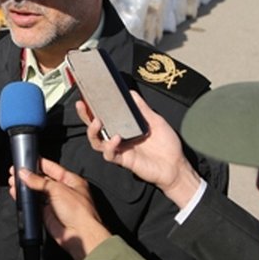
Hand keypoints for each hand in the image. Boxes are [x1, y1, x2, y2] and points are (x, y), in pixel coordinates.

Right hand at [11, 158, 110, 259]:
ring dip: (25, 187)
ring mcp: (54, 203)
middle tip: (15, 171)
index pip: (53, 168)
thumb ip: (39, 181)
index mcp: (71, 181)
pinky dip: (25, 199)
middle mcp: (63, 190)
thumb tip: (24, 174)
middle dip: (29, 175)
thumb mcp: (58, 189)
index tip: (26, 160)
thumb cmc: (78, 210)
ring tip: (12, 181)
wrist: (79, 234)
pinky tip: (16, 193)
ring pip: (37, 192)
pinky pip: (34, 204)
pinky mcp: (47, 214)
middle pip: (43, 179)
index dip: (39, 163)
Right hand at [77, 91, 201, 207]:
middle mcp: (118, 137)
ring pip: (97, 142)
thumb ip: (143, 109)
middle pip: (95, 128)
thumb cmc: (167, 144)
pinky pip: (109, 154)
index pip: (105, 116)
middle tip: (82, 105)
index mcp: (124, 127)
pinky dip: (110, 146)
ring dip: (93, 132)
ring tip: (97, 122)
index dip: (94, 107)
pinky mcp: (124, 160)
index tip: (87, 95)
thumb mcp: (156, 121)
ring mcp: (120, 149)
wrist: (176, 166)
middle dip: (85, 116)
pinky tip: (116, 138)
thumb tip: (131, 93)